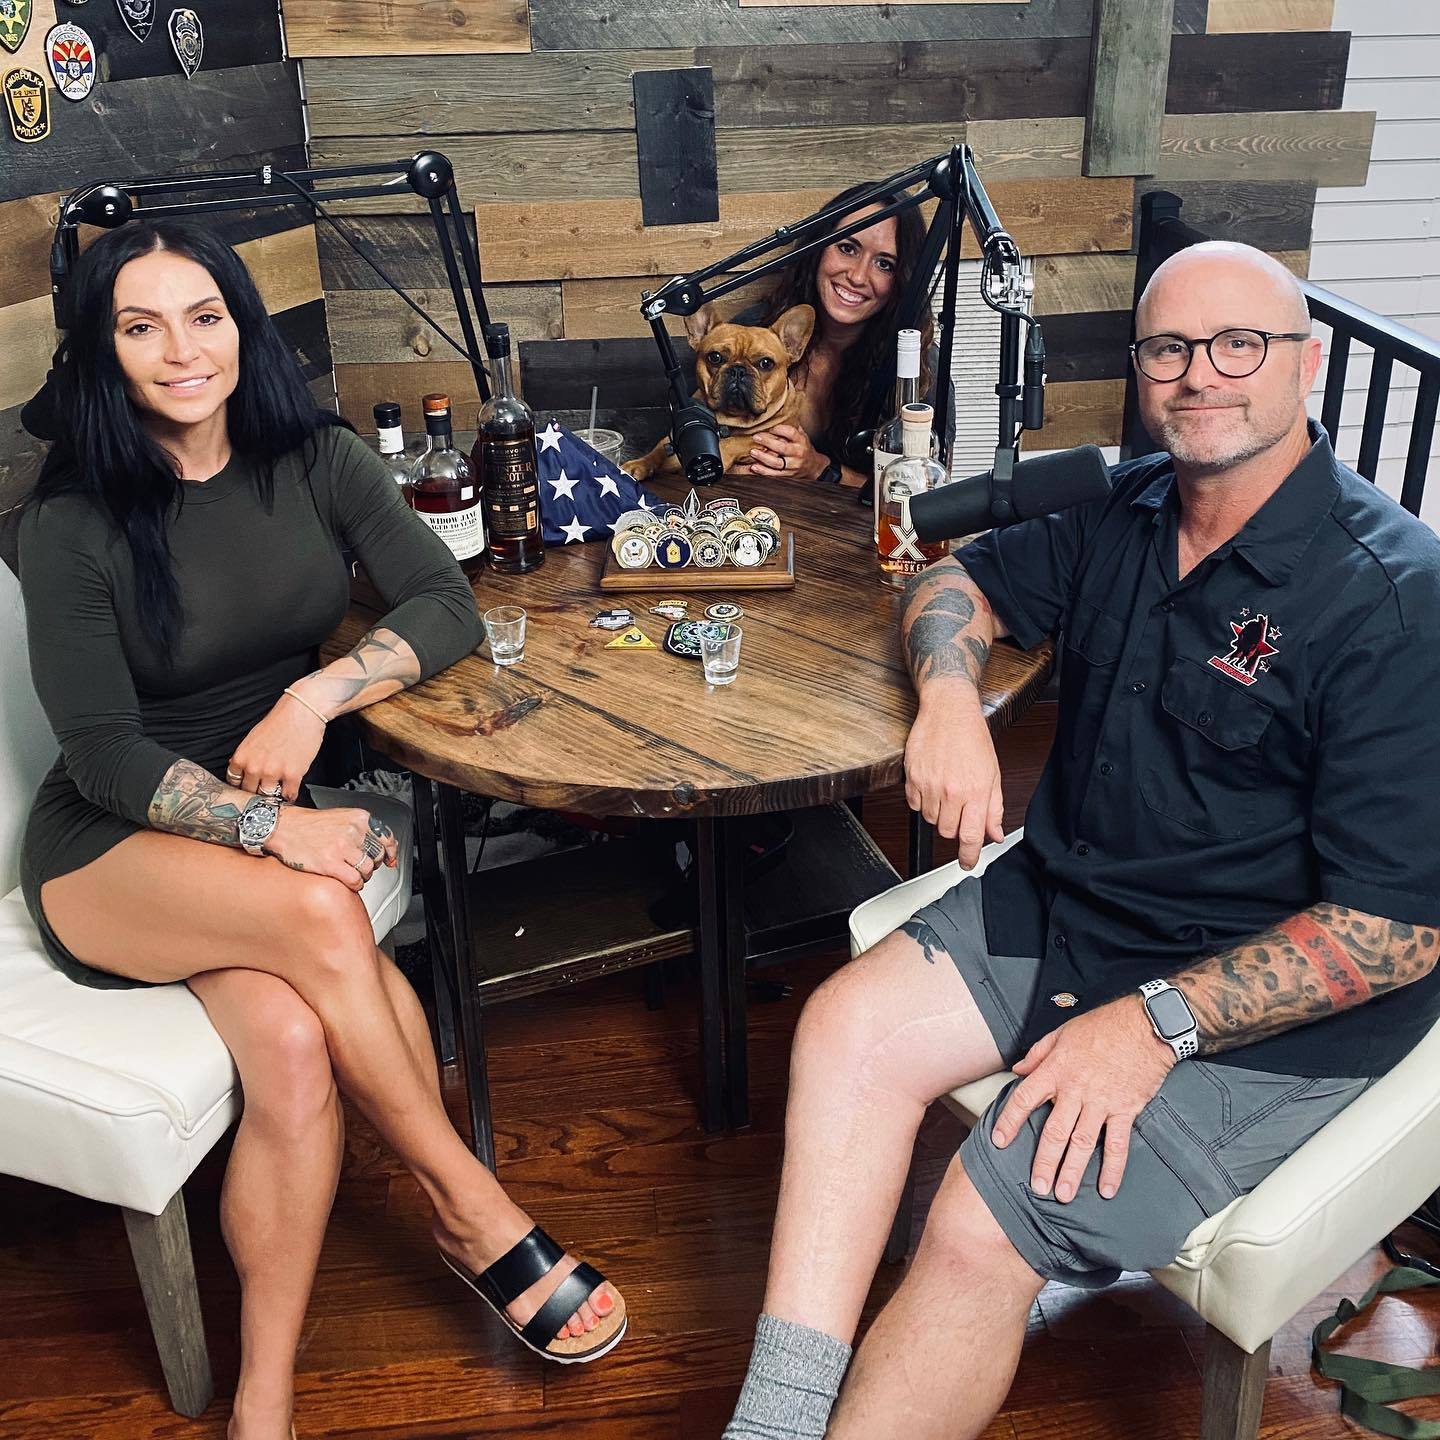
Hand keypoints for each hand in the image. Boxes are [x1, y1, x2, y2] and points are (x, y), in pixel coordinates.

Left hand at [227, 692, 326, 801]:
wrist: (301, 713)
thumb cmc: (279, 722)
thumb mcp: (253, 738)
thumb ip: (245, 756)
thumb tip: (238, 767)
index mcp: (242, 758)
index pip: (234, 782)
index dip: (242, 786)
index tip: (248, 788)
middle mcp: (255, 768)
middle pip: (250, 792)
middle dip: (257, 792)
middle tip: (263, 792)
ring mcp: (274, 773)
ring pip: (269, 796)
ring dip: (274, 795)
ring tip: (278, 793)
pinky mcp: (293, 775)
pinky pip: (289, 795)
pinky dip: (290, 796)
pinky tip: (290, 793)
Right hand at [263, 805, 399, 891]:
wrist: (282, 827)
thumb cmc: (308, 824)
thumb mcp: (341, 818)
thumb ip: (362, 830)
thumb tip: (384, 848)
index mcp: (359, 818)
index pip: (387, 838)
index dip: (391, 852)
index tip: (390, 860)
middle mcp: (354, 831)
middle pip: (378, 856)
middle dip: (372, 865)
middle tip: (360, 866)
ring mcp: (342, 847)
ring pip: (368, 870)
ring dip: (362, 876)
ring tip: (351, 874)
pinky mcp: (330, 863)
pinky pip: (355, 881)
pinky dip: (354, 885)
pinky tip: (347, 882)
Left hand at [735, 424, 826, 481]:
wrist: (813, 467)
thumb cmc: (803, 448)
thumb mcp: (801, 435)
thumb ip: (791, 426)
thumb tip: (777, 413)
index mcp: (801, 441)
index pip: (791, 433)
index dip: (779, 429)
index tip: (770, 427)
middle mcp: (798, 453)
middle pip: (782, 448)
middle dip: (768, 442)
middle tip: (756, 437)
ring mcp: (792, 465)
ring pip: (777, 463)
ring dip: (763, 458)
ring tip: (753, 452)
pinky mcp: (787, 475)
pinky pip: (774, 474)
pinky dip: (763, 471)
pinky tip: (754, 467)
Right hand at [902, 687, 1004, 867]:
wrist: (948, 710)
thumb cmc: (972, 738)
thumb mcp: (992, 773)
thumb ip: (993, 808)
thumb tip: (994, 834)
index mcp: (976, 791)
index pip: (970, 837)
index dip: (969, 856)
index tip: (967, 863)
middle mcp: (952, 791)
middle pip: (948, 832)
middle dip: (955, 828)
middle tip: (960, 810)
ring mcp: (929, 785)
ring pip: (931, 820)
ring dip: (939, 813)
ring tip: (946, 790)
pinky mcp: (912, 778)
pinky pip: (915, 805)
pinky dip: (923, 802)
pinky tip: (932, 784)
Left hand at [990, 997, 1175, 1202]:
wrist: (1145, 1026)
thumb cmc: (1101, 1026)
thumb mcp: (1062, 1032)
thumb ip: (1038, 1053)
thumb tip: (1018, 1069)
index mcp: (1055, 1070)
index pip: (1025, 1098)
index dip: (1009, 1120)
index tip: (999, 1141)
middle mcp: (1075, 1090)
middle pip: (1055, 1131)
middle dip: (1044, 1161)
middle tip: (1037, 1186)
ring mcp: (1101, 1102)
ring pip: (1083, 1142)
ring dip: (1072, 1171)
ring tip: (1063, 1194)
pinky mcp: (1125, 1110)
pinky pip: (1117, 1144)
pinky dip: (1113, 1168)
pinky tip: (1108, 1189)